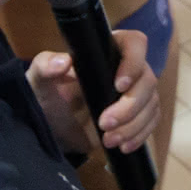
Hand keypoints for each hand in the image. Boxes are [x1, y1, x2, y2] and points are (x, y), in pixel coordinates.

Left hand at [25, 34, 159, 155]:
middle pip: (147, 80)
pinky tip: (122, 146)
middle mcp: (128, 68)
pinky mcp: (138, 116)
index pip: (135, 43)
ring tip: (108, 140)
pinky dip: (140, 135)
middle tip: (104, 123)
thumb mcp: (39, 79)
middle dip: (129, 106)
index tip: (118, 85)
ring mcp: (135, 93)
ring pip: (151, 104)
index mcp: (108, 51)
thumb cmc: (48, 93)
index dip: (134, 61)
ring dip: (133, 125)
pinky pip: (151, 122)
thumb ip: (45, 66)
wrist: (53, 125)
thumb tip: (63, 62)